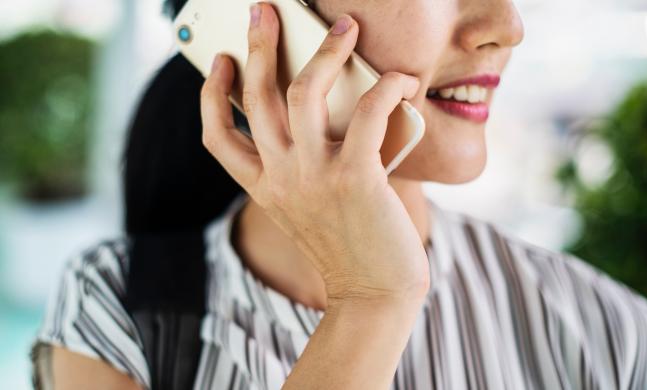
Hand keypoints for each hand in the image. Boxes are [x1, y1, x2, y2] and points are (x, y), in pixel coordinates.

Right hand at [200, 2, 428, 305]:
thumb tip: (330, 108)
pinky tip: (400, 80)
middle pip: (256, 98)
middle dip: (258, 45)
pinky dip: (387, 87)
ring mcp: (315, 177)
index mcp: (263, 188)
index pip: (216, 138)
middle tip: (264, 9)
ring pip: (303, 93)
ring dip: (324, 51)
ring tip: (343, 26)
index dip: (211, 96)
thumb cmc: (347, 246)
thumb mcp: (308, 207)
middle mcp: (281, 178)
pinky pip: (369, 112)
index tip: (219, 62)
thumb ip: (302, 167)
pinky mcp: (356, 177)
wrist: (374, 294)